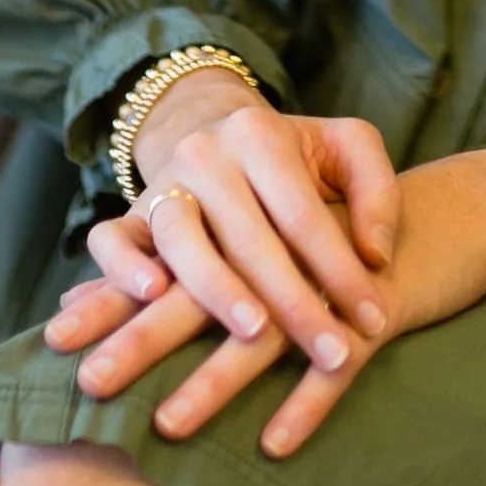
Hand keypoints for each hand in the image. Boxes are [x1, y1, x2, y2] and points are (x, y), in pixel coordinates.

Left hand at [46, 149, 485, 457]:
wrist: (448, 215)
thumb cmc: (338, 223)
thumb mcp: (264, 220)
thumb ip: (170, 244)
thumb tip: (75, 288)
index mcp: (251, 200)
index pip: (173, 249)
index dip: (119, 289)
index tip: (60, 327)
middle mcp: (284, 228)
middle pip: (203, 285)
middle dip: (144, 336)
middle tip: (91, 382)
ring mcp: (331, 269)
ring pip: (264, 329)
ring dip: (217, 379)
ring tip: (171, 422)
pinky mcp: (378, 304)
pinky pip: (339, 362)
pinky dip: (308, 402)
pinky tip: (274, 444)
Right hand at [52, 90, 401, 394]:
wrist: (216, 136)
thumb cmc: (296, 159)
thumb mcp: (346, 149)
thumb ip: (376, 191)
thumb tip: (375, 256)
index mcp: (260, 135)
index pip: (304, 213)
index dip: (341, 269)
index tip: (374, 320)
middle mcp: (206, 155)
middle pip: (250, 236)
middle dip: (295, 301)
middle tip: (332, 351)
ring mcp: (162, 184)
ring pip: (182, 239)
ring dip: (217, 290)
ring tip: (253, 332)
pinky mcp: (129, 216)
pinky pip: (109, 240)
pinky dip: (122, 268)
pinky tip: (151, 298)